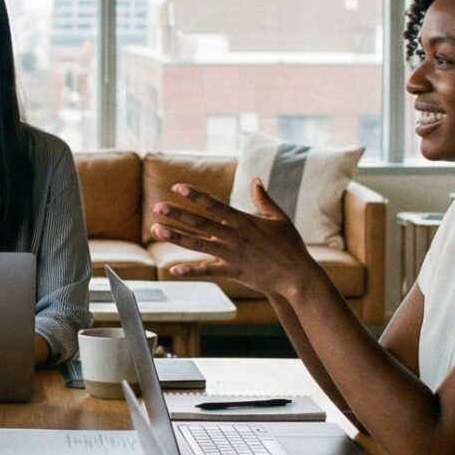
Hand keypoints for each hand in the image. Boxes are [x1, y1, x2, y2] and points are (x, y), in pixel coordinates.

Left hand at [151, 181, 322, 301]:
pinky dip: (191, 270)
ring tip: (157, 230)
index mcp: (244, 221)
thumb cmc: (290, 246)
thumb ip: (263, 199)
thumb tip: (255, 179)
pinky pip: (208, 270)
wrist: (298, 275)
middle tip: (157, 207)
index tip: (177, 187)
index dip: (195, 196)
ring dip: (177, 237)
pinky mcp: (233, 272)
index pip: (214, 205)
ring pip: (199, 245)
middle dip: (178, 214)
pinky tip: (173, 269)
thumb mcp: (279, 218)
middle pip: (201, 223)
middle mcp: (235, 236)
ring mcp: (233, 255)